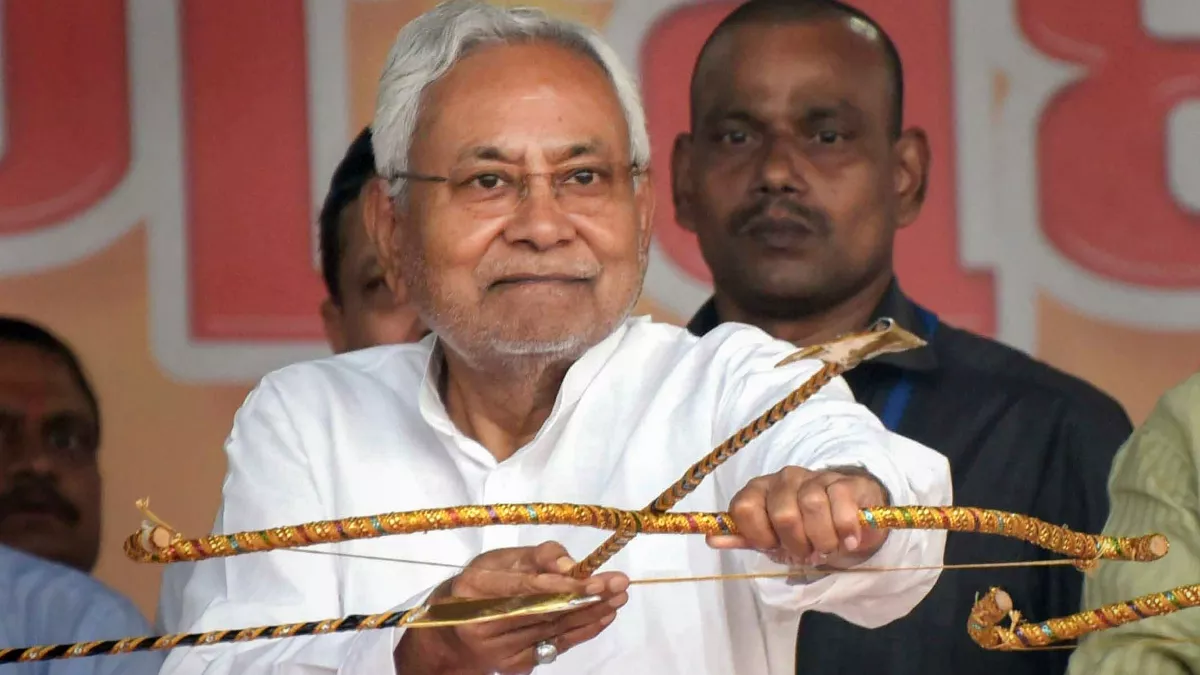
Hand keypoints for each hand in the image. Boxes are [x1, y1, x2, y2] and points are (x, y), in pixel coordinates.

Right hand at [394, 542, 627, 674]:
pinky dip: (582, 631)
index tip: (596, 578)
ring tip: (619, 597)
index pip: (525, 588)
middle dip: (588, 597)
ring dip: (592, 613)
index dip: (563, 585)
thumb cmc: (479, 586)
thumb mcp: (498, 560)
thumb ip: (536, 556)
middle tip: (620, 585)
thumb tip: (570, 565)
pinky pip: (556, 646)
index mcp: (474, 588)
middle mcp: (483, 623)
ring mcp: (499, 650)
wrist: (450, 634)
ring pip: (555, 629)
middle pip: (545, 611)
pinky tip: (603, 616)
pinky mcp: (514, 666)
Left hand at [708, 466, 888, 567]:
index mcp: (759, 491)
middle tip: (807, 554)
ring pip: (811, 506)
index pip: (744, 507)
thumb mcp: (772, 539)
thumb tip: (711, 539)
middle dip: (796, 544)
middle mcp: (784, 479)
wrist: (848, 524)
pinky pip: (840, 502)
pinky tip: (847, 541)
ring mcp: (815, 477)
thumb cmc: (803, 532)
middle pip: (782, 513)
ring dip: (822, 540)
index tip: (774, 547)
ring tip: (827, 549)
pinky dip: (845, 529)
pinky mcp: (844, 482)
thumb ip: (745, 538)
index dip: (759, 535)